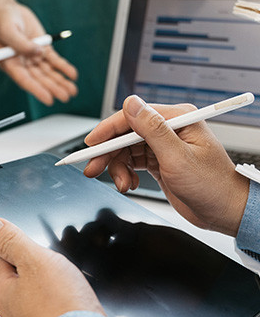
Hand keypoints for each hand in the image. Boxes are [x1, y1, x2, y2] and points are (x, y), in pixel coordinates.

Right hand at [0, 0, 77, 104]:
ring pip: (48, 72)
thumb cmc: (2, 20)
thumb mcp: (8, 30)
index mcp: (10, 63)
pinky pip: (54, 61)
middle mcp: (22, 63)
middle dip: (53, 88)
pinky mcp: (43, 49)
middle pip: (39, 79)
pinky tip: (72, 74)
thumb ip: (21, 44)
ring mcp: (33, 57)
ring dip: (60, 81)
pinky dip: (64, 67)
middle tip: (65, 97)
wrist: (7, 10)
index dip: (37, 90)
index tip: (48, 99)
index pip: (25, 80)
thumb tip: (38, 53)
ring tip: (72, 91)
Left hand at [0, 217, 103, 316]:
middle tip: (56, 272)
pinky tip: (73, 303)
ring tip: (67, 289)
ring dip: (55, 285)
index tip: (37, 251)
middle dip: (42, 267)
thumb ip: (11, 240)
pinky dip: (64, 302)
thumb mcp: (34, 260)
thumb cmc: (61, 308)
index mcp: (0, 293)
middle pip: (24, 273)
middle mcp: (11, 312)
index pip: (4, 255)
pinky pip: (54, 307)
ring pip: (41, 291)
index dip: (24, 247)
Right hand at [83, 95, 249, 235]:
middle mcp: (168, 129)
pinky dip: (126, 174)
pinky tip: (131, 184)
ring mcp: (163, 145)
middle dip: (108, 154)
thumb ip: (152, 129)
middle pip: (124, 135)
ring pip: (125, 150)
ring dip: (118, 168)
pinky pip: (131, 162)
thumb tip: (131, 104)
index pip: (132, 117)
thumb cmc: (213, 186)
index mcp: (177, 119)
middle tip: (93, 169)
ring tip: (123, 184)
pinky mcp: (159, 161)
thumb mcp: (178, 157)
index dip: (107, 131)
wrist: (225, 212)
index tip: (91, 144)